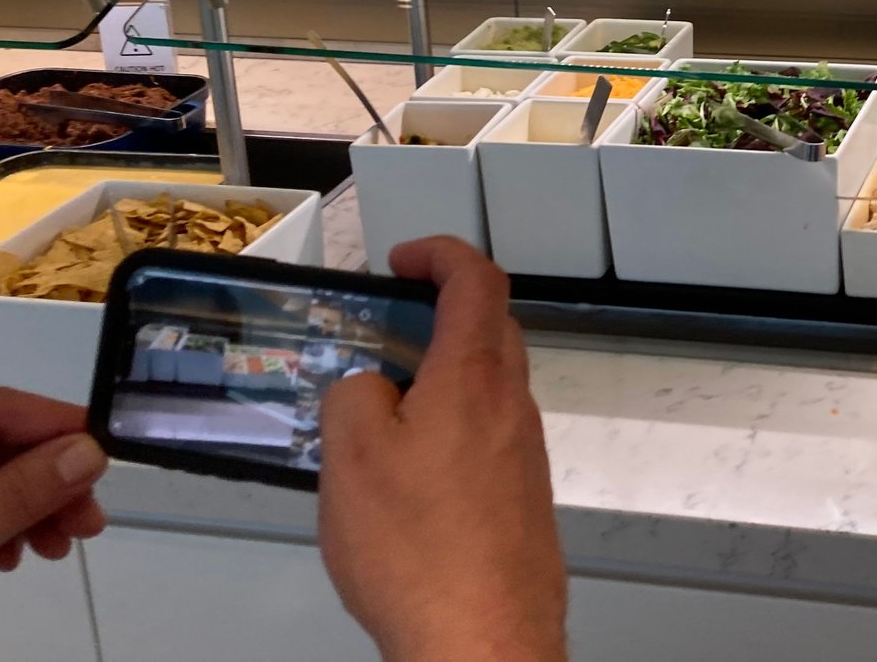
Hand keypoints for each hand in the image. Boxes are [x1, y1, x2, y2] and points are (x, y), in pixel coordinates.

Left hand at [0, 388, 108, 661]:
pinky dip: (10, 528)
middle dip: (52, 477)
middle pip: (2, 444)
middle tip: (89, 518)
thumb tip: (90, 450)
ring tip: (62, 545)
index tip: (105, 454)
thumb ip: (18, 493)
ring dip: (38, 506)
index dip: (56, 424)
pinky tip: (18, 557)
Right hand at [319, 236, 566, 661]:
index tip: (402, 261)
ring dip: (440, 377)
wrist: (483, 640)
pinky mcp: (522, 498)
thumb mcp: (352, 455)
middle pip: (490, 328)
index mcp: (476, 375)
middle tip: (384, 330)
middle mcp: (512, 404)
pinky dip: (449, 428)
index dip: (441, 254)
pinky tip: (406, 473)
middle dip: (438, 313)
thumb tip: (371, 385)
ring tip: (379, 408)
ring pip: (487, 386)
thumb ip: (354, 395)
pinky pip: (486, 437)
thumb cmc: (418, 548)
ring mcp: (524, 452)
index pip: (478, 279)